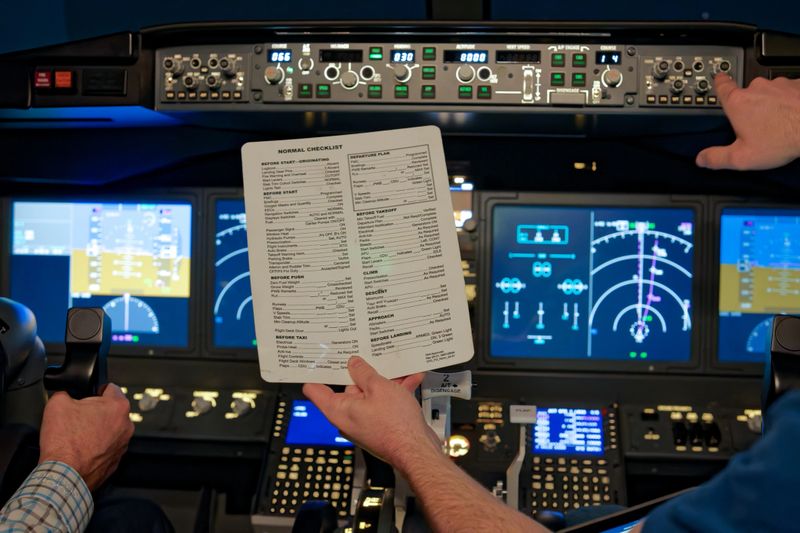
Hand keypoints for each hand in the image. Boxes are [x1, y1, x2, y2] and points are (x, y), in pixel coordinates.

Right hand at [38, 383, 134, 490]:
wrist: (63, 475)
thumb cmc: (64, 443)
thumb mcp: (57, 404)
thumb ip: (66, 394)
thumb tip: (66, 396)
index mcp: (118, 407)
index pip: (111, 389)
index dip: (96, 390)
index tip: (90, 395)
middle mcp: (126, 425)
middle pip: (111, 411)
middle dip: (96, 413)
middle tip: (78, 420)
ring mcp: (122, 445)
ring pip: (110, 430)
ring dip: (96, 431)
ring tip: (77, 437)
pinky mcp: (115, 461)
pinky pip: (106, 449)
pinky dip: (96, 448)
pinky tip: (81, 450)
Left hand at [303, 357, 438, 472]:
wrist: (418, 450)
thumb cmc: (395, 425)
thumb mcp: (379, 388)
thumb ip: (363, 372)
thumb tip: (354, 364)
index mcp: (339, 410)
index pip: (315, 390)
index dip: (317, 373)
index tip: (320, 359)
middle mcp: (348, 418)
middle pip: (347, 388)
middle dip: (361, 372)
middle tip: (368, 353)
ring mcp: (365, 422)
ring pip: (370, 394)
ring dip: (384, 381)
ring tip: (398, 366)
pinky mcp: (381, 425)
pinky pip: (383, 403)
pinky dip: (395, 391)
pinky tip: (410, 379)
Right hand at [696, 74, 799, 169]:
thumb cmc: (782, 139)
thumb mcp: (742, 158)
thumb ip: (717, 158)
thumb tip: (702, 158)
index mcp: (738, 103)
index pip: (722, 86)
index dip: (719, 82)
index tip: (719, 79)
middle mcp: (757, 89)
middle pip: (748, 94)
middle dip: (751, 106)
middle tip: (757, 125)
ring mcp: (780, 85)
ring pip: (770, 93)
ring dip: (772, 104)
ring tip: (779, 123)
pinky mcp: (798, 85)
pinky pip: (790, 92)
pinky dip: (790, 102)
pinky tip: (794, 116)